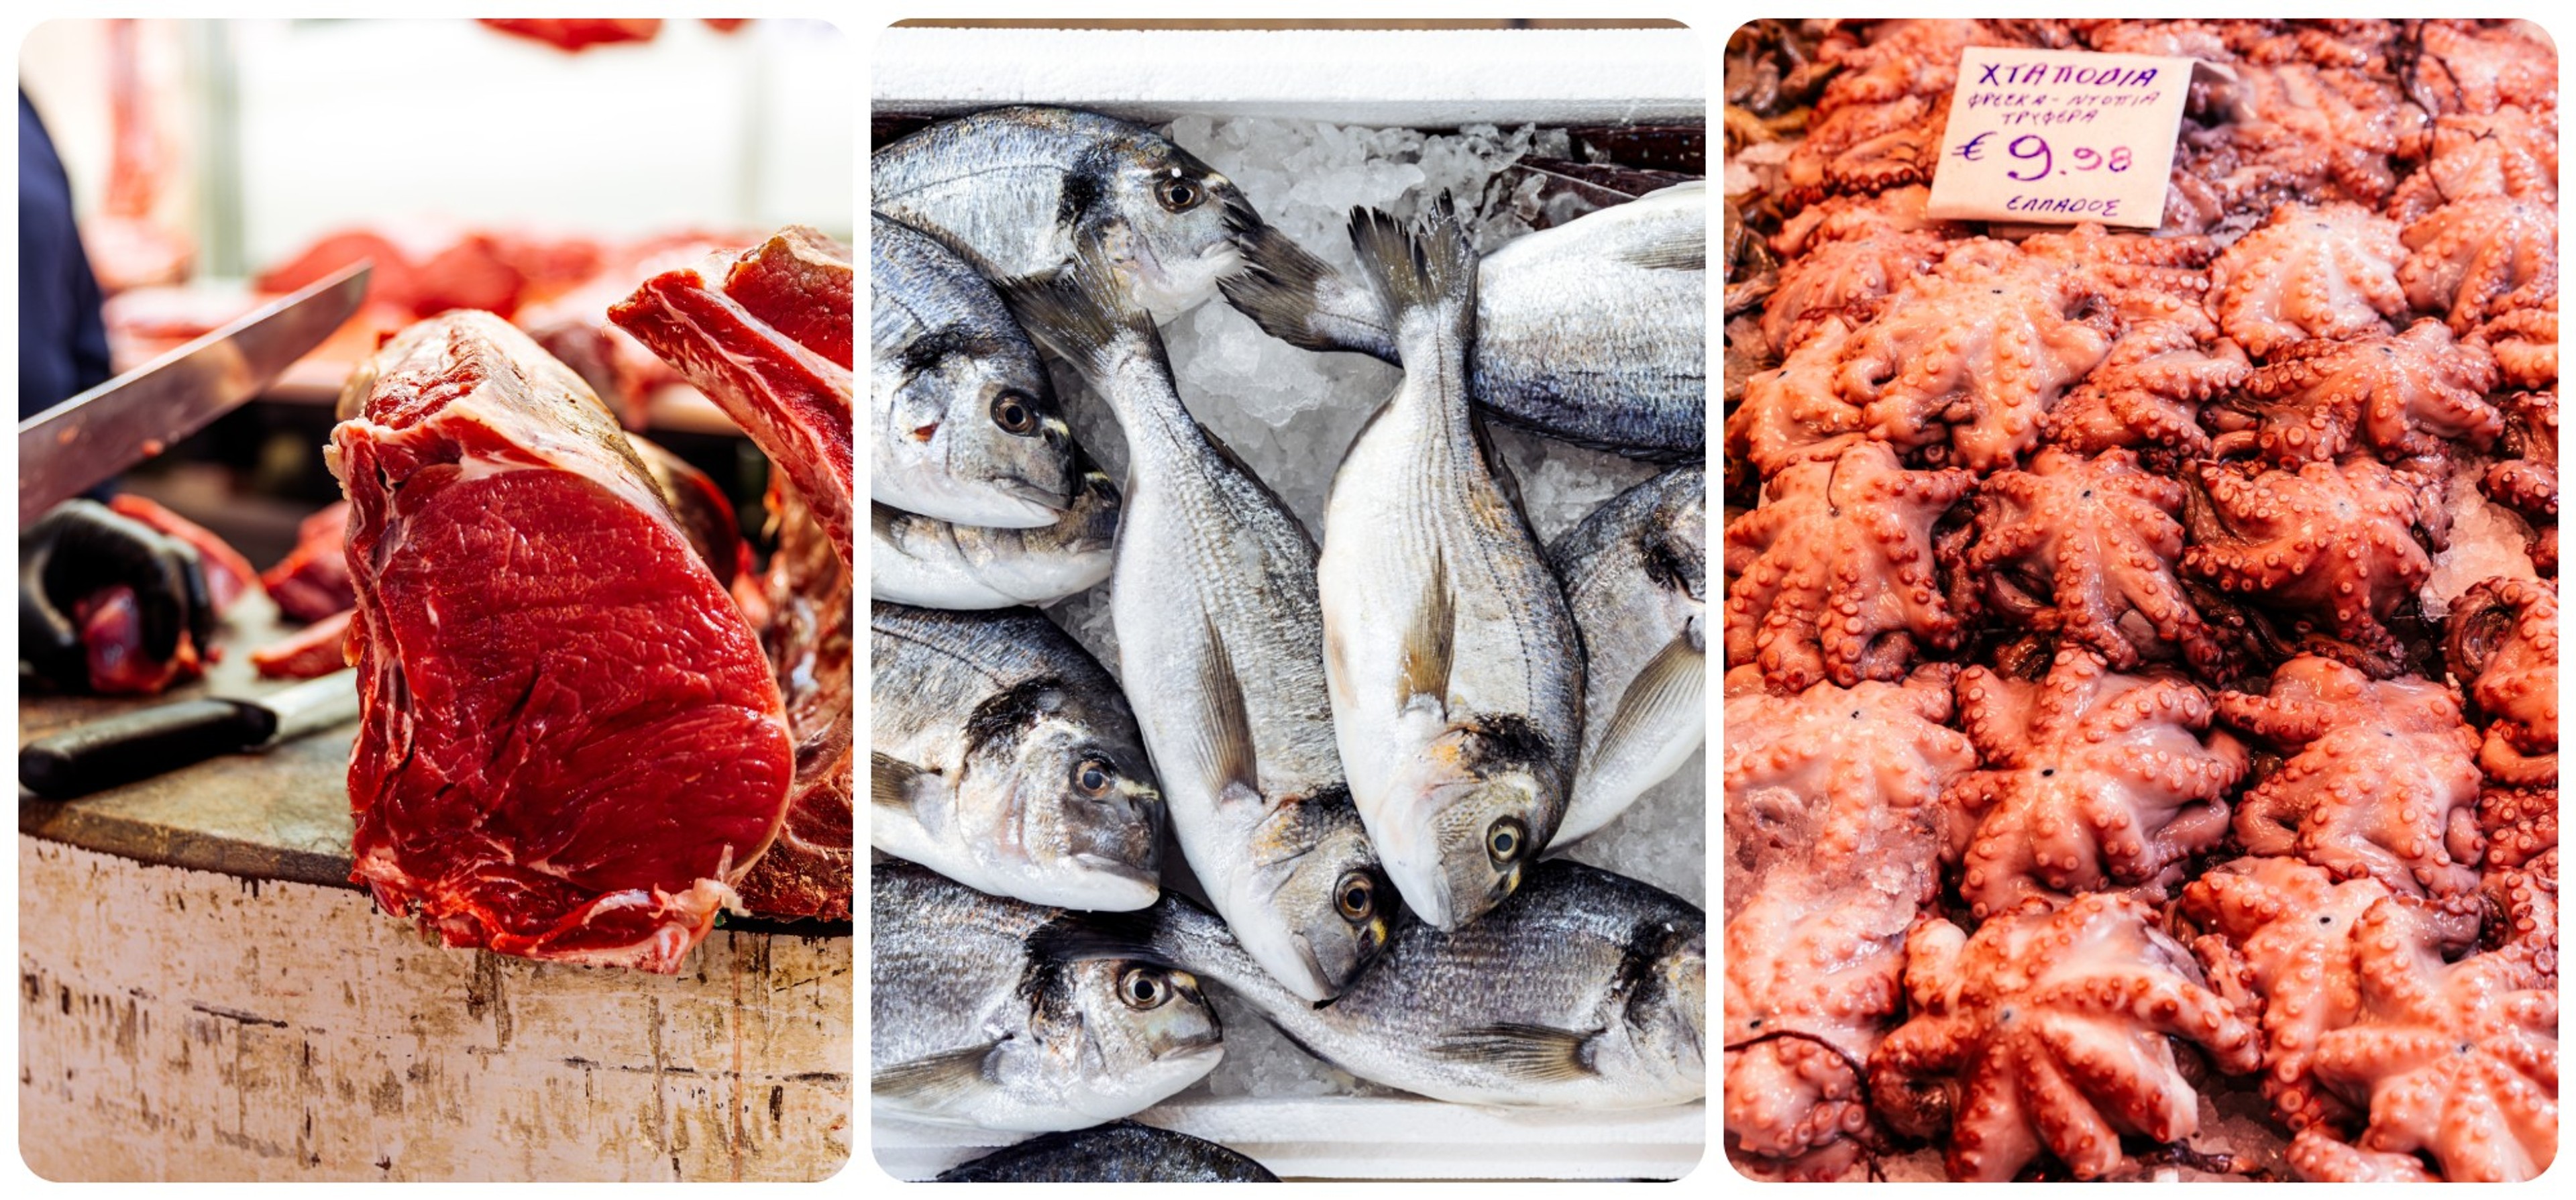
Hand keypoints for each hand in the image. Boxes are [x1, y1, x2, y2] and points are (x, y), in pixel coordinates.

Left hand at [19, 499, 213, 689]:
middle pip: (177, 559)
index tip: (160, 651)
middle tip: (191, 653)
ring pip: (179, 573)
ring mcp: (118, 553)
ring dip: (192, 613)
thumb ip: (45, 638)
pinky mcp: (119, 577)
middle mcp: (112, 534)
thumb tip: (85, 665)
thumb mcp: (12, 611)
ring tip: (193, 654)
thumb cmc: (2, 584)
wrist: (1, 590)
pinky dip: (174, 620)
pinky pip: (161, 592)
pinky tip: (172, 650)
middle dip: (191, 607)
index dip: (167, 604)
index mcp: (88, 527)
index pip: (150, 556)